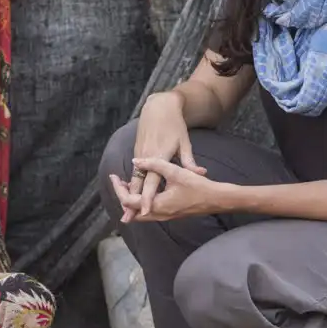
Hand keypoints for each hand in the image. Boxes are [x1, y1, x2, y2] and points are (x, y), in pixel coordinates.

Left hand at [110, 156, 224, 222]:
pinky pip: (148, 211)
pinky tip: (143, 189)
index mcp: (158, 205)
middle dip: (122, 194)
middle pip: (131, 209)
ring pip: (139, 212)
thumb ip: (154, 165)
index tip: (113, 176)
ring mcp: (164, 216)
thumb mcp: (176, 171)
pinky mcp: (169, 214)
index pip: (129, 201)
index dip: (118, 188)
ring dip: (131, 199)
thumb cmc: (198, 186)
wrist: (216, 199)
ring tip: (126, 183)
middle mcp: (159, 214)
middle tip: (117, 180)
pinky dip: (141, 201)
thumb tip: (135, 161)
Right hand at [127, 93, 207, 218]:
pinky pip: (134, 172)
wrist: (158, 108)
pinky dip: (131, 184)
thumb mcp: (184, 143)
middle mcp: (146, 157)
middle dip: (130, 203)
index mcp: (159, 156)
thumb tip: (201, 173)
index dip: (147, 198)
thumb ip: (189, 161)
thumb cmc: (175, 126)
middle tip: (126, 219)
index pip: (151, 183)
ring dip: (129, 195)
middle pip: (137, 185)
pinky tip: (129, 195)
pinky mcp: (137, 152)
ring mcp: (139, 154)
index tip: (145, 212)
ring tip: (125, 211)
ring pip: (133, 179)